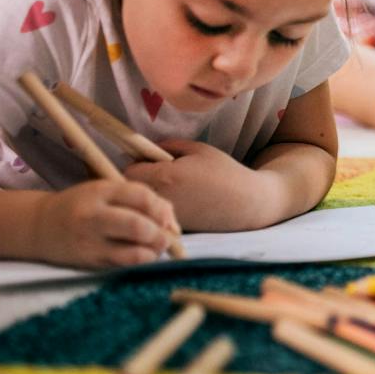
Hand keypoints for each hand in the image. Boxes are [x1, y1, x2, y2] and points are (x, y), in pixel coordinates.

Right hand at [28, 178, 177, 269]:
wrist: (40, 226)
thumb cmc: (82, 205)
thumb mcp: (106, 191)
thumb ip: (138, 198)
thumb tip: (170, 219)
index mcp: (101, 191)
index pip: (142, 196)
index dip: (161, 208)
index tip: (166, 216)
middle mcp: (94, 216)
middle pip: (139, 226)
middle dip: (160, 234)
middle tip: (166, 236)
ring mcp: (90, 241)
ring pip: (134, 252)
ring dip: (153, 251)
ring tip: (156, 247)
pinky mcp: (89, 262)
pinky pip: (123, 265)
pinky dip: (140, 261)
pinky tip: (142, 255)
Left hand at [123, 139, 263, 230]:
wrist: (246, 203)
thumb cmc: (224, 172)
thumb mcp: (198, 149)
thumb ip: (168, 146)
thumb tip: (147, 148)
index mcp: (165, 176)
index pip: (128, 171)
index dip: (134, 163)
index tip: (146, 160)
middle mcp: (160, 198)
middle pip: (130, 191)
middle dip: (136, 180)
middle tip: (154, 172)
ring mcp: (164, 216)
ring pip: (141, 205)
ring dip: (146, 195)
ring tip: (168, 187)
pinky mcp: (172, 227)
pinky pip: (154, 215)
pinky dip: (159, 208)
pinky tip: (179, 200)